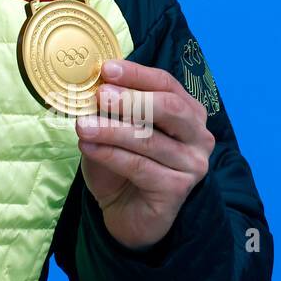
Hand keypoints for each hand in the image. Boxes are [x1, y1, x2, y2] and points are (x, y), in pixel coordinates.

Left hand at [75, 59, 214, 250]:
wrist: (126, 211)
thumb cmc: (122, 163)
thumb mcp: (114, 128)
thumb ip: (111, 108)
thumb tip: (92, 84)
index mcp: (186, 111)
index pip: (165, 84)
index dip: (136, 74)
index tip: (106, 69)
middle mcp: (197, 135)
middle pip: (170, 108)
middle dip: (132, 99)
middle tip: (100, 96)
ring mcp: (192, 163)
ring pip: (150, 139)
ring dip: (112, 130)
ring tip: (82, 125)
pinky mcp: (178, 188)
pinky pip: (139, 166)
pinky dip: (109, 154)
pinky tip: (87, 147)